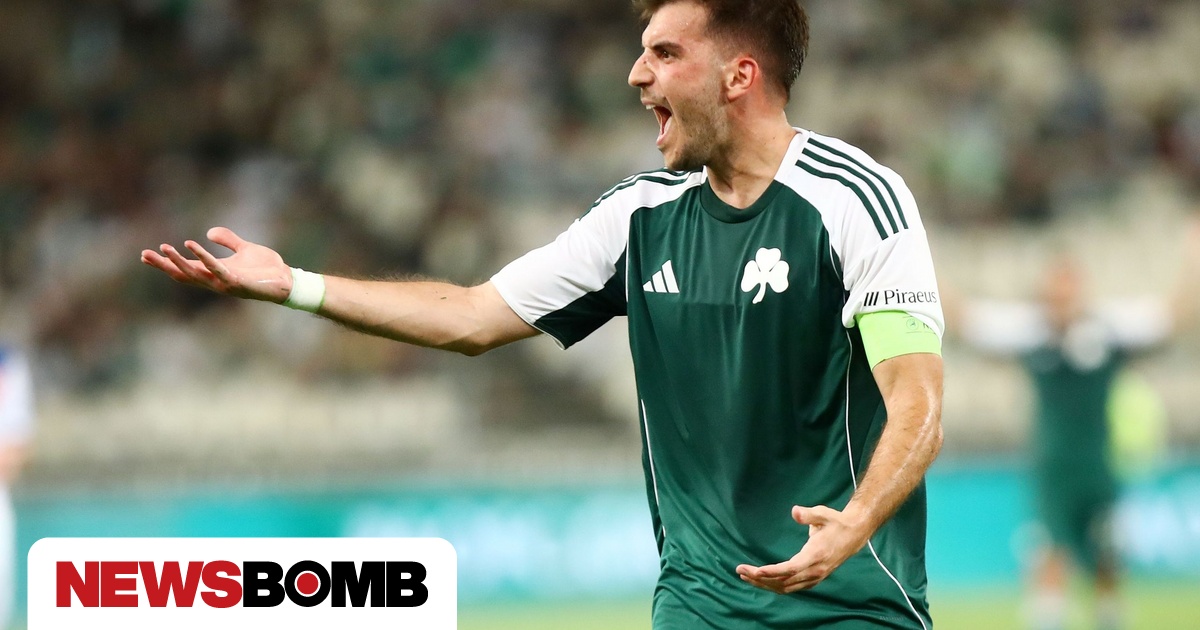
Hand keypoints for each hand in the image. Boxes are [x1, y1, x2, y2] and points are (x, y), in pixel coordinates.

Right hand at [141, 227, 291, 302]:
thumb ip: (228, 240)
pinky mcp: (236, 282)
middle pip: (183, 275)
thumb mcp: (244, 249)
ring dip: (178, 261)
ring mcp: (224, 284)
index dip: (166, 263)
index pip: (185, 269)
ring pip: (194, 274)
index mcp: (215, 273)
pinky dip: (203, 257)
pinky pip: (215, 268)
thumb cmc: (266, 269)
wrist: (288, 281)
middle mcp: (215, 281)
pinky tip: (191, 244)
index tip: (145, 255)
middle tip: (144, 255)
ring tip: (163, 248)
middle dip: (164, 265)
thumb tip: (209, 232)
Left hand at [735, 505, 869, 593]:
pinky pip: (790, 587)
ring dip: (764, 584)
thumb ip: (809, 514)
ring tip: (745, 576)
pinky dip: (774, 585)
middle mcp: (815, 571)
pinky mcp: (813, 579)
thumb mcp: (824, 513)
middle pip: (784, 580)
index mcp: (816, 555)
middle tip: (740, 570)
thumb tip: (795, 511)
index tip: (756, 571)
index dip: (772, 572)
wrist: (854, 535)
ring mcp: (814, 577)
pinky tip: (761, 581)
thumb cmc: (836, 522)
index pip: (791, 568)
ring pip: (786, 587)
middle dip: (761, 578)